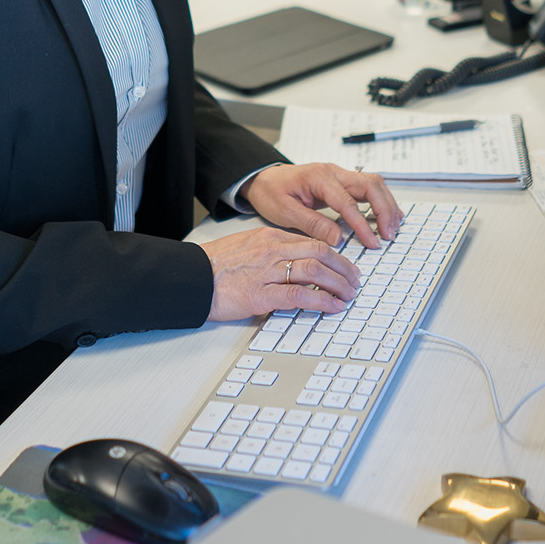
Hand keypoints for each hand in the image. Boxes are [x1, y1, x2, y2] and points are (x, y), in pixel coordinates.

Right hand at [197, 226, 359, 321]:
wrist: (190, 277)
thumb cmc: (214, 266)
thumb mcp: (245, 247)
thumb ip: (270, 251)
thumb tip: (294, 262)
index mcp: (268, 237)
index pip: (311, 241)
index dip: (335, 255)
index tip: (345, 267)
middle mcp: (271, 250)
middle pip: (320, 252)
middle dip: (343, 268)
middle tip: (355, 281)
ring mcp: (266, 271)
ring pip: (314, 270)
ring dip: (338, 284)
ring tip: (348, 295)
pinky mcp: (260, 294)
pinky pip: (298, 295)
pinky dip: (321, 300)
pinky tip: (332, 306)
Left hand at [243, 163, 401, 249]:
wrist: (263, 179)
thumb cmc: (271, 192)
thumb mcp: (284, 211)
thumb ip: (312, 224)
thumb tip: (337, 238)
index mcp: (318, 178)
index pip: (348, 202)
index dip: (362, 224)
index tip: (372, 242)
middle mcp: (333, 172)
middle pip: (370, 185)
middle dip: (384, 210)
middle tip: (389, 234)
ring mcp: (339, 175)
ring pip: (373, 184)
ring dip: (387, 204)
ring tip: (393, 227)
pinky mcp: (341, 182)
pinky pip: (368, 188)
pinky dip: (381, 201)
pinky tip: (387, 216)